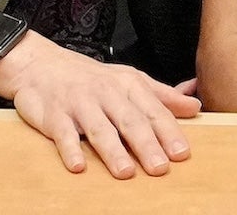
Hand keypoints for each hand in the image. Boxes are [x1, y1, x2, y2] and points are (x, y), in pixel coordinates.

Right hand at [0, 33, 200, 177]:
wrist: (41, 64)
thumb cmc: (91, 77)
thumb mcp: (129, 79)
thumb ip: (162, 95)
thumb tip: (195, 106)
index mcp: (128, 85)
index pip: (153, 110)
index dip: (168, 132)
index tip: (182, 153)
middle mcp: (106, 93)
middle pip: (129, 121)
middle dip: (146, 144)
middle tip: (160, 168)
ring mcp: (79, 104)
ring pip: (99, 128)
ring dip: (113, 151)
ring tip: (126, 172)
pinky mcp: (54, 115)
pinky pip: (63, 133)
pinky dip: (70, 149)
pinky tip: (78, 166)